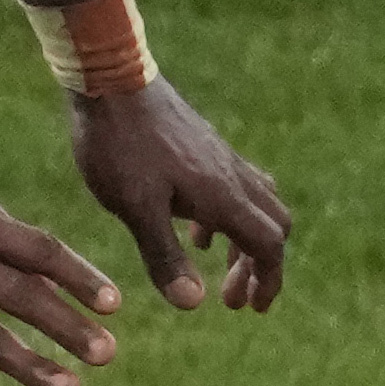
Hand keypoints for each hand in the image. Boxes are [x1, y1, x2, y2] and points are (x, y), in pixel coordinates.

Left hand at [69, 80, 291, 311]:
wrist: (109, 77)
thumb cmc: (119, 144)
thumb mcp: (135, 208)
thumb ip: (165, 256)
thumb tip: (193, 303)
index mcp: (224, 197)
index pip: (269, 245)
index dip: (268, 281)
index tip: (254, 308)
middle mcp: (234, 177)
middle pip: (275, 226)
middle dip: (261, 266)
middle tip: (232, 297)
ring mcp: (222, 157)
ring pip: (258, 205)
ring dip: (244, 242)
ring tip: (216, 265)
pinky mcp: (205, 145)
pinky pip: (237, 185)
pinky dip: (227, 216)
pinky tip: (194, 226)